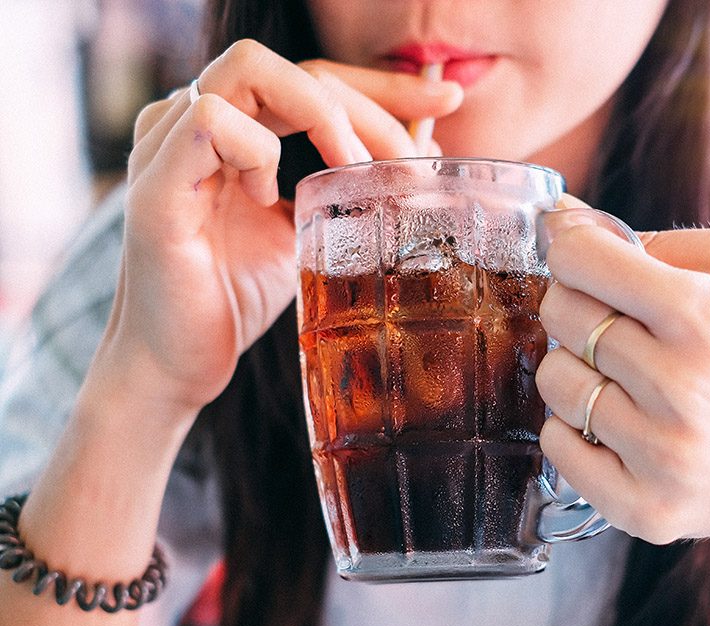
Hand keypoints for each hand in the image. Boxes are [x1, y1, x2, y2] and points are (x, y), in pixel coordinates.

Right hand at [103, 40, 462, 415]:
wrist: (177, 366)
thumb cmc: (235, 298)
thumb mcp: (311, 232)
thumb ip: (348, 186)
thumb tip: (421, 153)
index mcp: (232, 128)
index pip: (312, 76)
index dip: (382, 85)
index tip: (445, 101)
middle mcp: (193, 122)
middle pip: (292, 65)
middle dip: (370, 102)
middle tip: (411, 159)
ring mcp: (167, 148)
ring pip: (249, 70)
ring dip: (321, 114)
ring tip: (350, 172)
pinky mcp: (155, 189)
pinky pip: (208, 121)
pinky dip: (255, 150)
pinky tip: (268, 198)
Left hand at [536, 210, 709, 545]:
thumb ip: (660, 239)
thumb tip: (563, 221)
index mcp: (707, 315)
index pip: (581, 259)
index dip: (572, 252)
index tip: (585, 263)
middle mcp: (682, 385)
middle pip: (561, 314)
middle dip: (575, 309)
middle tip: (612, 327)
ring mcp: (660, 452)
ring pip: (554, 379)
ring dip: (575, 372)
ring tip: (620, 381)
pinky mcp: (641, 506)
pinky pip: (555, 445)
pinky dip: (572, 431)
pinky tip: (616, 427)